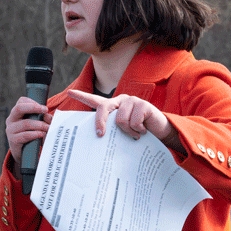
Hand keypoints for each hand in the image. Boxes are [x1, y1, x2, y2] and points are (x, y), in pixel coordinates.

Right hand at [5, 96, 50, 174]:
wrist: (25, 154)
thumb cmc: (33, 135)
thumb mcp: (38, 125)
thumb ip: (43, 118)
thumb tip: (49, 117)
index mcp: (17, 113)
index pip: (21, 101)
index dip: (33, 102)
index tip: (44, 108)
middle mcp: (11, 119)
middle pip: (19, 108)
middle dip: (34, 108)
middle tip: (45, 110)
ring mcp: (10, 130)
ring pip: (26, 123)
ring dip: (39, 125)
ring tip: (48, 128)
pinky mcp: (13, 140)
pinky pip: (25, 135)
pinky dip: (35, 134)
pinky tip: (42, 134)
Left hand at [67, 89, 182, 150]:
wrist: (161, 134)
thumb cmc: (138, 133)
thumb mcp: (121, 132)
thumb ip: (111, 129)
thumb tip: (98, 137)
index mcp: (113, 107)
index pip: (95, 100)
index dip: (82, 96)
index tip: (70, 92)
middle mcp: (121, 101)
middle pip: (104, 107)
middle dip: (100, 122)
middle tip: (100, 135)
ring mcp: (132, 101)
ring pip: (120, 119)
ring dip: (127, 132)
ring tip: (135, 134)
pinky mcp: (143, 105)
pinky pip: (133, 121)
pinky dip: (137, 131)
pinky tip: (143, 131)